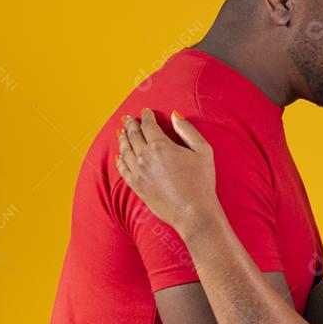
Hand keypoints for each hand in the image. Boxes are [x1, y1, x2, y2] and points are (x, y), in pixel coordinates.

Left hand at [116, 108, 221, 235]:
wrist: (193, 212)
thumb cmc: (202, 182)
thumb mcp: (203, 151)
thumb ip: (187, 130)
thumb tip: (175, 116)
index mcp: (160, 146)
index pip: (148, 125)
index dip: (146, 116)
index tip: (146, 112)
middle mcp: (144, 157)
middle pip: (133, 135)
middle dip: (131, 125)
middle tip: (128, 119)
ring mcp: (138, 172)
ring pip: (124, 150)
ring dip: (122, 139)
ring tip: (121, 132)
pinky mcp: (136, 186)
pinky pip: (122, 169)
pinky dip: (119, 159)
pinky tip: (119, 155)